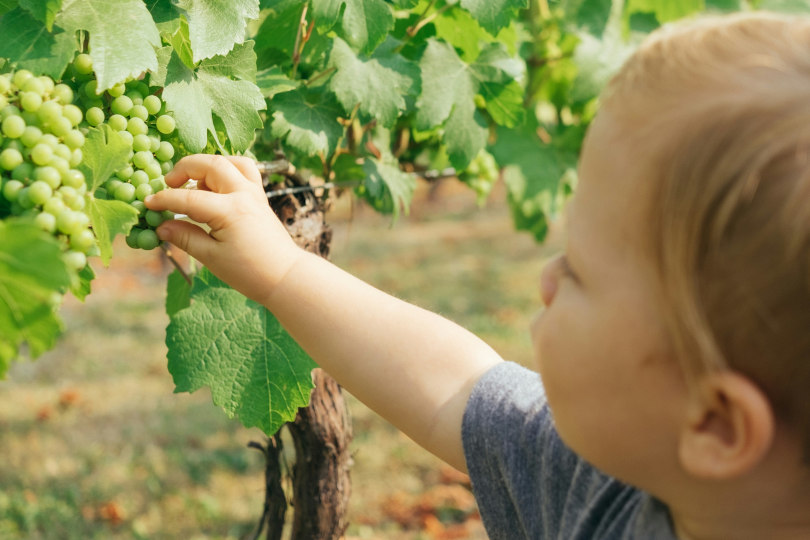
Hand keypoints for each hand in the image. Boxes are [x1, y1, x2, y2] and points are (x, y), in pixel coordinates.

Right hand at [145, 154, 301, 303]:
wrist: (284, 276)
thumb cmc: (249, 272)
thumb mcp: (212, 258)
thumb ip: (185, 237)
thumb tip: (161, 226)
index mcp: (230, 211)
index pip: (189, 198)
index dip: (164, 199)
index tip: (147, 203)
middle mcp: (244, 195)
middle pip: (211, 164)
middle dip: (185, 168)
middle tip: (168, 184)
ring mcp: (255, 193)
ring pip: (231, 161)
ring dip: (208, 165)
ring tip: (193, 184)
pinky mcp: (260, 197)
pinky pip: (245, 171)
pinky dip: (227, 170)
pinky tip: (214, 187)